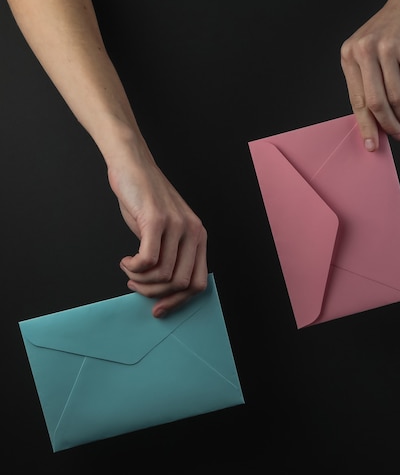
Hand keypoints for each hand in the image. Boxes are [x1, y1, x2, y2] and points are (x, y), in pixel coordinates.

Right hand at [107, 141, 207, 317]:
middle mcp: (193, 232)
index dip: (177, 301)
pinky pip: (149, 260)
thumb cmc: (145, 200)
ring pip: (163, 274)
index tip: (158, 308)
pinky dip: (134, 267)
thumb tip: (161, 290)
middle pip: (181, 283)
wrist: (132, 165)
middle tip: (136, 286)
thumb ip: (170, 256)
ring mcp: (176, 226)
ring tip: (129, 271)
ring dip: (141, 280)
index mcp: (199, 237)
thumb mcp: (166, 232)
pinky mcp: (156, 220)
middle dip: (156, 293)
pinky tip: (126, 261)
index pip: (197, 283)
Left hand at [340, 0, 399, 150]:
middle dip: (388, 126)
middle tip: (397, 136)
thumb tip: (373, 121)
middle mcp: (365, 52)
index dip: (365, 126)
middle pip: (375, 103)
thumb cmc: (390, 30)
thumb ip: (367, 83)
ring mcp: (387, 49)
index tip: (371, 144)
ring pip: (395, 98)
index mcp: (349, 56)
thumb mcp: (368, 52)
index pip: (356, 101)